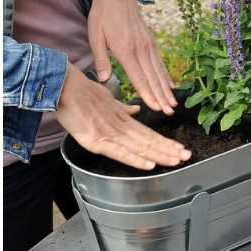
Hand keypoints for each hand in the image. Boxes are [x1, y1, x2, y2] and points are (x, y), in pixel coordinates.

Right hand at [56, 64, 189, 169]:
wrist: (63, 86)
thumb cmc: (79, 91)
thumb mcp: (105, 97)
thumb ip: (121, 107)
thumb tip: (135, 111)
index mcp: (121, 117)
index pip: (147, 133)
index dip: (164, 141)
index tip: (179, 148)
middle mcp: (119, 126)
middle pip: (148, 140)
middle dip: (168, 150)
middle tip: (187, 157)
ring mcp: (109, 133)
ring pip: (139, 147)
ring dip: (159, 155)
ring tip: (176, 161)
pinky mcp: (97, 140)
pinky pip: (120, 152)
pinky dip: (136, 159)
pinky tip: (150, 165)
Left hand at [88, 0, 176, 114]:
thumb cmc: (102, 15)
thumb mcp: (95, 36)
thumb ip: (101, 59)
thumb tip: (104, 79)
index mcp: (126, 50)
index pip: (139, 78)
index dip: (148, 94)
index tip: (156, 108)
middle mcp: (140, 49)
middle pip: (153, 78)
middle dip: (161, 97)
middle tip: (169, 112)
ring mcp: (148, 45)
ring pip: (159, 71)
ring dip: (167, 89)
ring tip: (173, 104)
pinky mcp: (150, 41)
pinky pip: (160, 62)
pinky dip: (166, 75)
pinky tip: (171, 85)